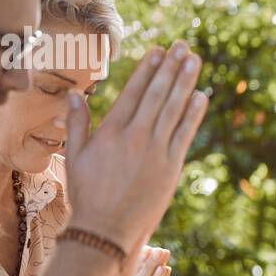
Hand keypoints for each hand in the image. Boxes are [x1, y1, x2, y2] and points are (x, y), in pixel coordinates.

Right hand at [65, 41, 208, 254]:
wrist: (106, 229)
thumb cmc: (87, 194)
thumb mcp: (74, 157)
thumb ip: (78, 124)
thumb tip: (75, 96)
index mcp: (111, 131)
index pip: (133, 92)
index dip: (147, 69)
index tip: (159, 50)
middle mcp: (135, 136)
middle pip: (156, 94)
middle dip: (171, 67)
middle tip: (183, 46)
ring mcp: (155, 150)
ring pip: (173, 108)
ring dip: (185, 82)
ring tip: (194, 61)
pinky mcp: (171, 167)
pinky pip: (185, 133)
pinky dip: (193, 113)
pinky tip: (201, 96)